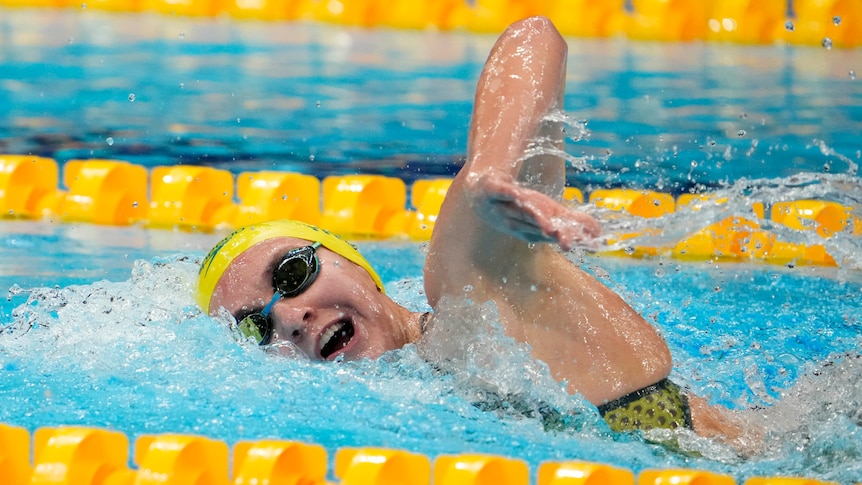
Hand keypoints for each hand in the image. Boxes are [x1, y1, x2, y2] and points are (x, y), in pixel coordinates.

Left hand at [464, 170, 600, 250]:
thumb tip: (600, 235)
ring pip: (520, 212)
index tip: (579, 245)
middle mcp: (517, 221)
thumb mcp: (547, 214)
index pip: (550, 234)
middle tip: (566, 241)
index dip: (564, 239)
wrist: (481, 194)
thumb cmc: (518, 206)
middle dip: (550, 233)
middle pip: (536, 226)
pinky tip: (516, 192)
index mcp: (532, 228)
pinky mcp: (491, 189)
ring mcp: (502, 206)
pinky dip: (506, 192)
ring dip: (533, 218)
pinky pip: (499, 190)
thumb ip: (574, 223)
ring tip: (548, 224)